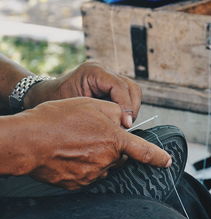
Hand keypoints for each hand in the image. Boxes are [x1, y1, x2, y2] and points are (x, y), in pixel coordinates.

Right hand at [20, 97, 170, 189]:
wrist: (28, 140)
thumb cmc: (59, 119)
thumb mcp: (91, 104)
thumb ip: (114, 111)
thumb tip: (123, 120)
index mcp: (115, 140)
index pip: (144, 151)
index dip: (158, 157)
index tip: (167, 162)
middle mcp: (108, 160)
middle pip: (119, 157)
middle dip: (113, 148)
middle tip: (92, 136)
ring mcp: (93, 174)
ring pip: (103, 166)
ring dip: (97, 157)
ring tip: (76, 144)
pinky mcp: (78, 184)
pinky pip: (87, 175)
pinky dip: (82, 166)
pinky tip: (68, 155)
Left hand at [24, 62, 140, 127]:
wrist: (46, 96)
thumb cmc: (56, 103)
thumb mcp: (76, 109)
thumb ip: (100, 114)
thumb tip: (122, 126)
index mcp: (93, 71)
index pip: (120, 87)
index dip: (126, 106)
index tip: (126, 124)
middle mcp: (104, 70)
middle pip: (131, 87)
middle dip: (132, 108)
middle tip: (126, 125)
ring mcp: (109, 75)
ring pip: (133, 91)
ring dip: (132, 108)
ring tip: (123, 123)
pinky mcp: (111, 83)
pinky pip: (127, 94)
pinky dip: (127, 107)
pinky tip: (119, 119)